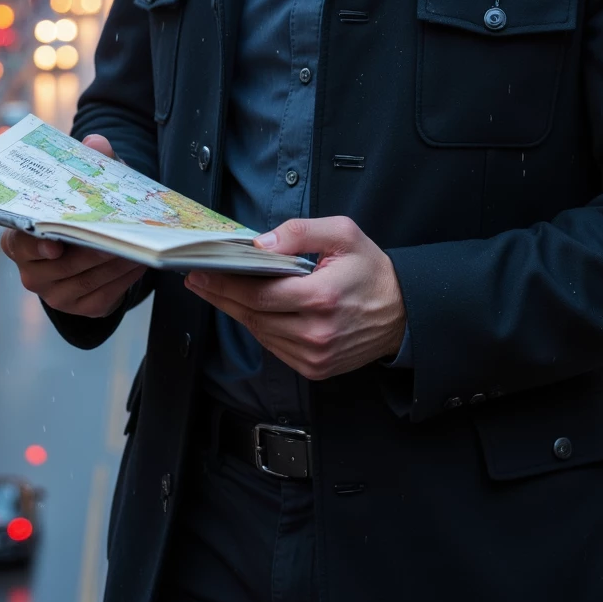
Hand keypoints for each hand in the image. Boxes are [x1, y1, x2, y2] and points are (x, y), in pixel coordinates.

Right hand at [0, 134, 145, 317]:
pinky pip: (102, 297)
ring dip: (112, 265)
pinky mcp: (80, 308)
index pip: (20, 243)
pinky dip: (122, 281)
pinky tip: (138, 264)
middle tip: (115, 238)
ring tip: (136, 247)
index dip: (35, 245)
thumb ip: (89, 163)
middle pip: (58, 267)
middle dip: (89, 252)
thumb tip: (96, 142)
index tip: (54, 245)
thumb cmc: (80, 211)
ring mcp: (55, 293)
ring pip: (84, 281)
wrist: (91, 247)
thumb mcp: (84, 186)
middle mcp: (32, 271)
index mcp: (20, 240)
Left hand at [184, 216, 405, 380]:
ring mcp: (315, 355)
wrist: (403, 313)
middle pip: (253, 315)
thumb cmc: (372, 270)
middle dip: (222, 296)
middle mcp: (316, 332)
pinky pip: (275, 347)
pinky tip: (251, 310)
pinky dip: (260, 328)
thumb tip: (261, 244)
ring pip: (260, 333)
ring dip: (238, 312)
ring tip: (219, 292)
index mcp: (321, 297)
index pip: (259, 293)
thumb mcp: (343, 234)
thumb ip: (300, 233)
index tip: (202, 272)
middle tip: (199, 280)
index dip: (226, 283)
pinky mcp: (315, 368)